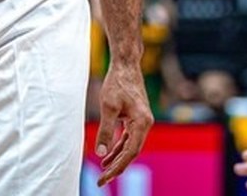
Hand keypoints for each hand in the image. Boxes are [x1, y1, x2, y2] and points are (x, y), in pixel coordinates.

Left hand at [95, 62, 152, 186]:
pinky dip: (119, 146)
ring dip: (118, 158)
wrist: (125, 64)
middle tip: (102, 180)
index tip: (104, 178)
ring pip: (130, 146)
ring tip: (103, 170)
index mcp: (142, 123)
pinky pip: (128, 137)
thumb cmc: (117, 83)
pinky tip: (108, 153)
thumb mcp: (108, 108)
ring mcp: (142, 121)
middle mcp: (145, 123)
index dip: (117, 167)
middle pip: (132, 152)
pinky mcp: (136, 117)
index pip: (130, 152)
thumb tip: (101, 153)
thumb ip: (106, 131)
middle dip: (118, 166)